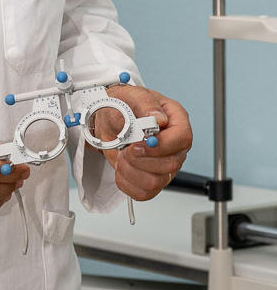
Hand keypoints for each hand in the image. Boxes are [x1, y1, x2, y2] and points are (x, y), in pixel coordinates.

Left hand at [95, 85, 191, 201]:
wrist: (108, 119)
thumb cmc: (122, 105)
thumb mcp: (130, 95)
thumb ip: (144, 103)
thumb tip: (158, 118)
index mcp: (175, 120)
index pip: (182, 138)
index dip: (161, 145)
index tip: (138, 144)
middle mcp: (174, 144)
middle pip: (171, 165)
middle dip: (141, 159)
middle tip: (125, 147)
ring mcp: (165, 164)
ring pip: (156, 182)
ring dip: (131, 170)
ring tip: (122, 154)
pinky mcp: (153, 179)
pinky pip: (144, 193)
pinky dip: (127, 182)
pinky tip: (122, 167)